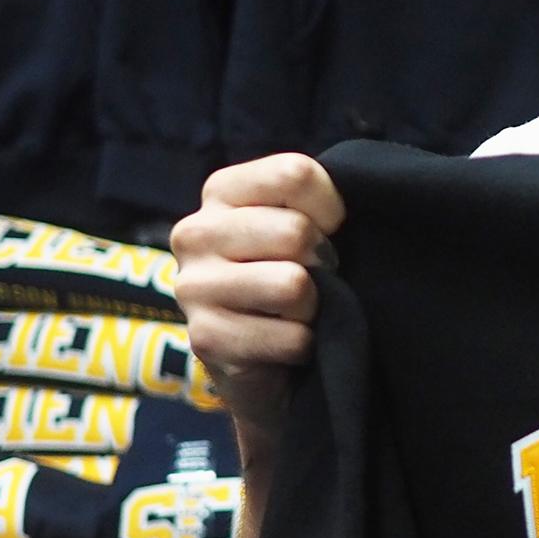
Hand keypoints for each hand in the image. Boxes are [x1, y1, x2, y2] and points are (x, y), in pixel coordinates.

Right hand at [171, 152, 346, 455]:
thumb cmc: (292, 276)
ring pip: (292, 285)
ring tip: (297, 311)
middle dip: (324, 262)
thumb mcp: (303, 223)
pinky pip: (289, 337)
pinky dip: (304, 346)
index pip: (294, 174)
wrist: (267, 363)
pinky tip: (285, 343)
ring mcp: (193, 287)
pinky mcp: (205, 338)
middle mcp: (195, 232)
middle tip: (314, 279)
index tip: (331, 231)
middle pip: (296, 231)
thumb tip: (345, 208)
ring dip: (314, 307)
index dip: (333, 209)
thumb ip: (316, 199)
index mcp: (221, 191)